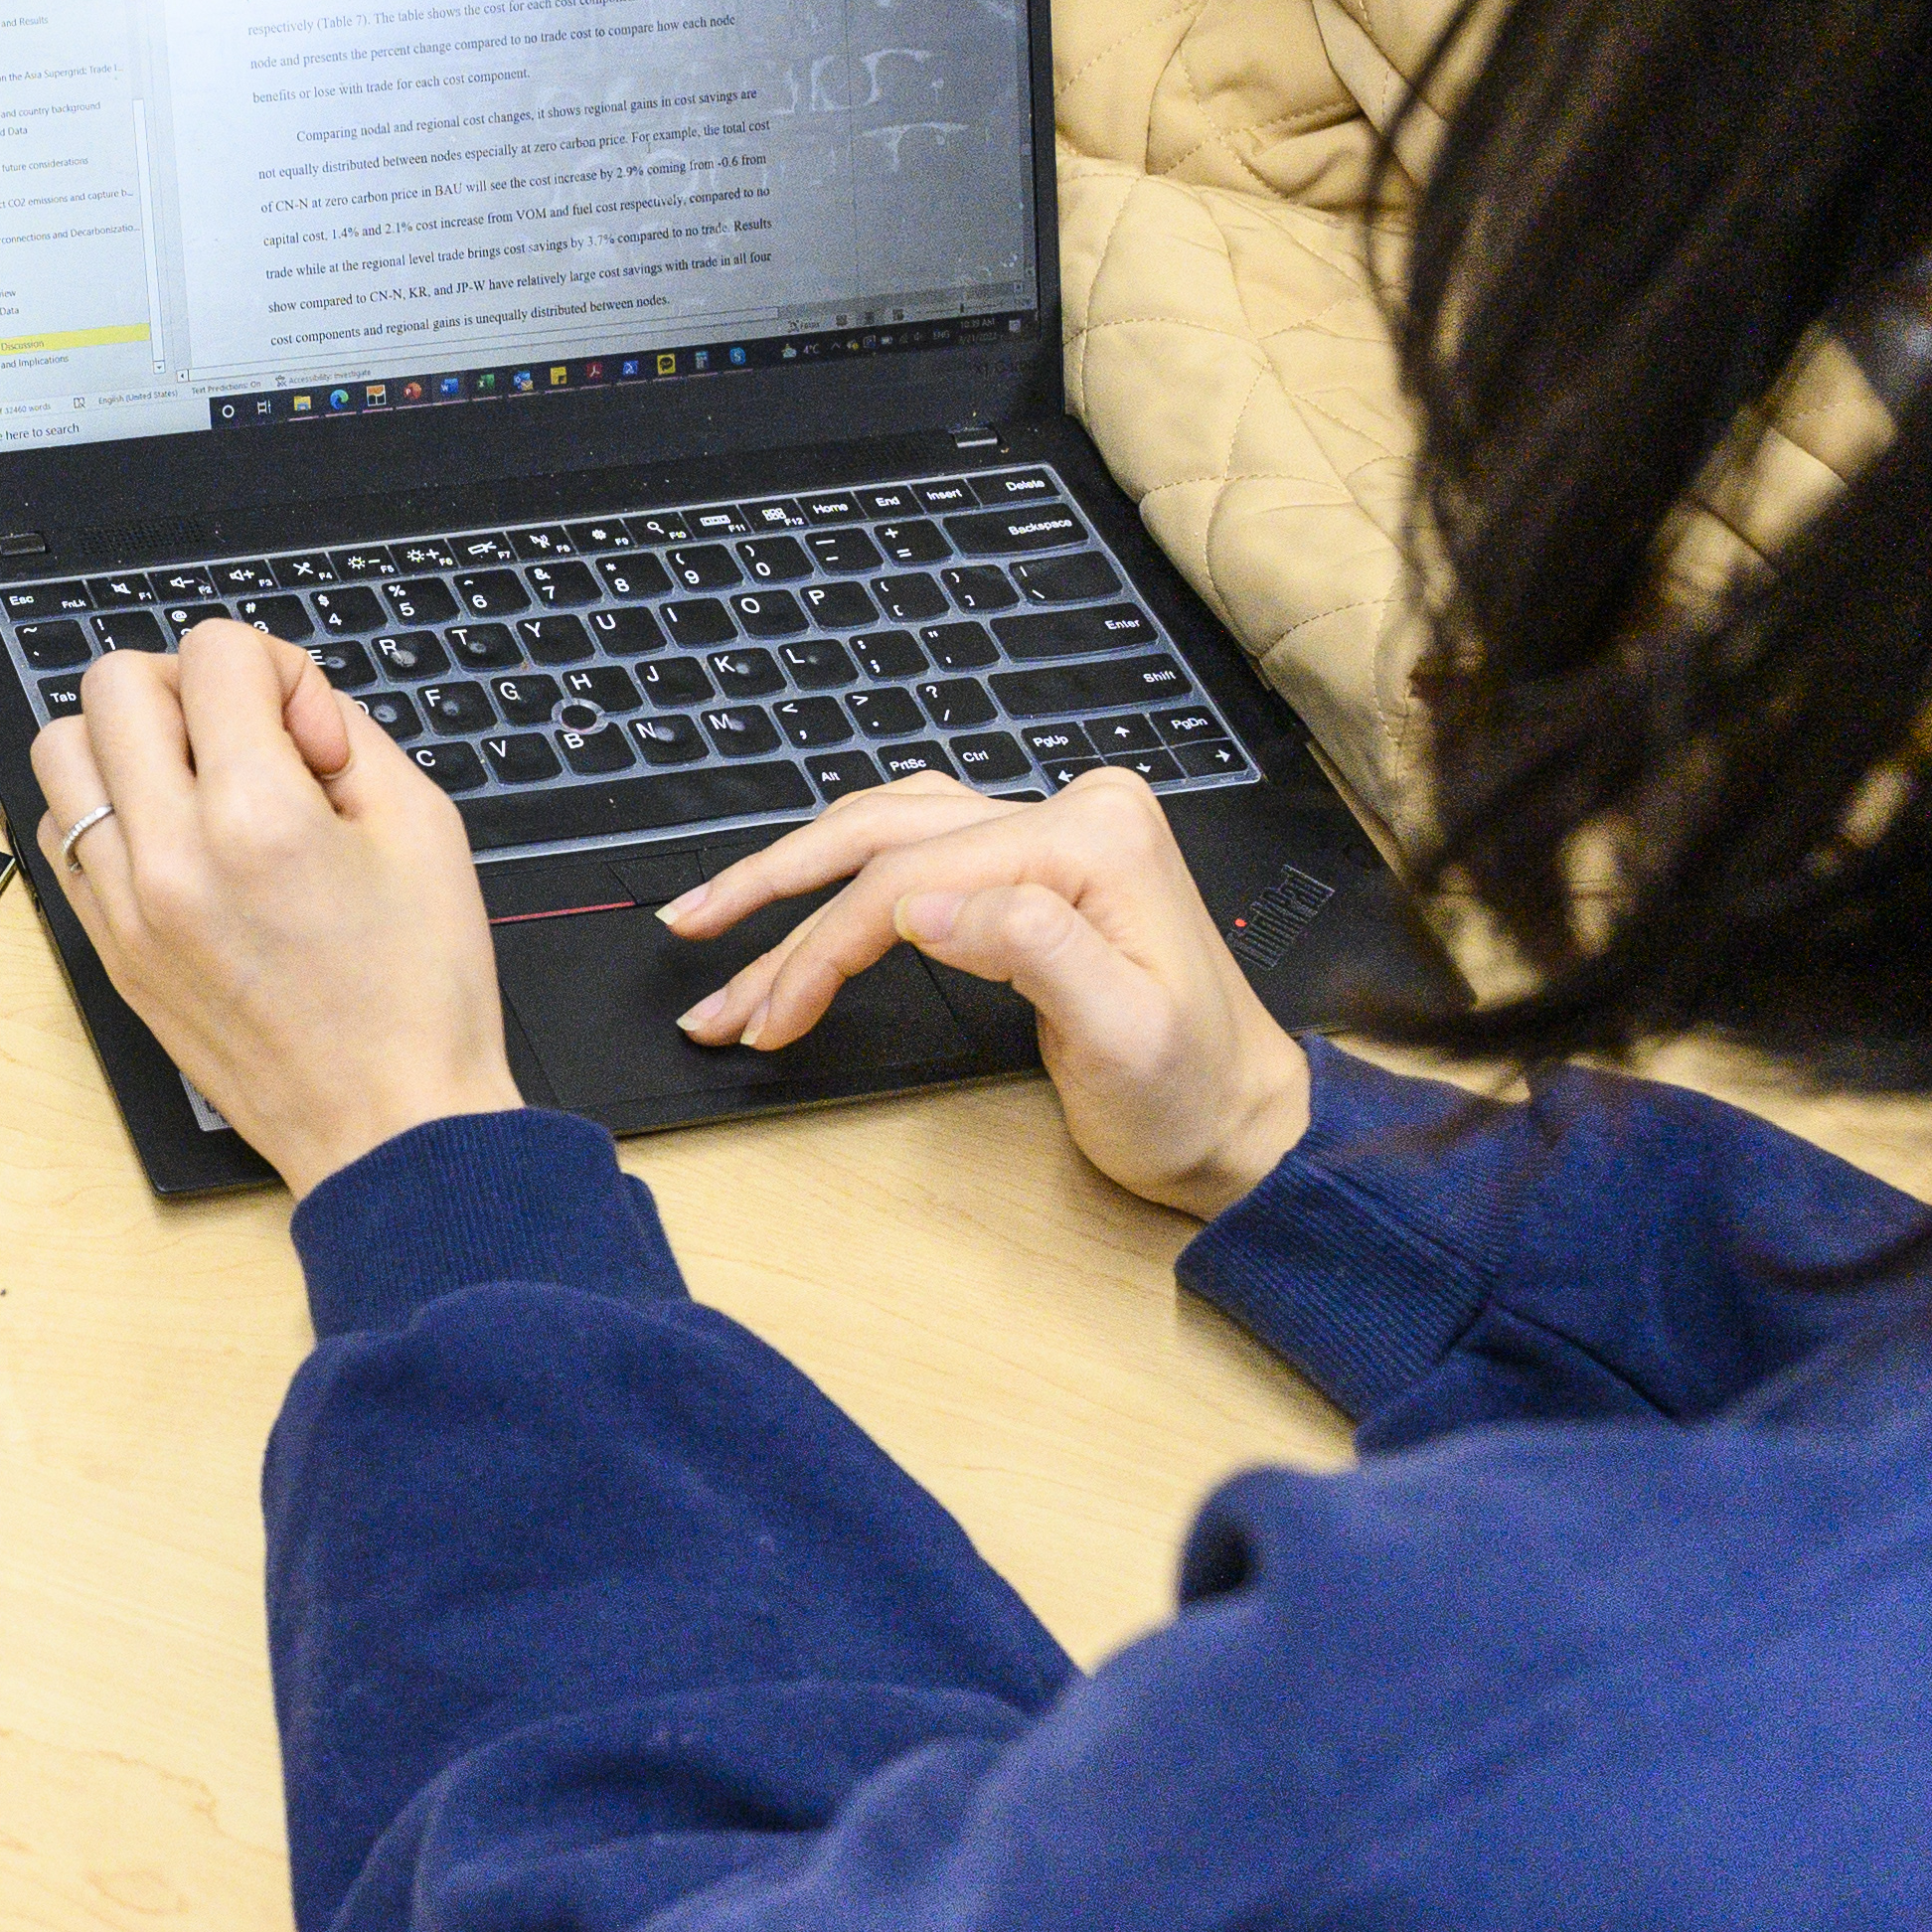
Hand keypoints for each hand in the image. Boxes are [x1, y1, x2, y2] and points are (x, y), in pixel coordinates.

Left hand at [29, 620, 517, 1195]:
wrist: (387, 1126)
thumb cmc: (418, 994)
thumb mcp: (423, 823)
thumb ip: (345, 732)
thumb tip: (284, 703)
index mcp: (255, 819)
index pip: (214, 652)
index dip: (279, 670)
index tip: (312, 736)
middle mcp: (167, 859)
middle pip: (114, 682)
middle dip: (189, 685)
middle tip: (246, 740)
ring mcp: (122, 910)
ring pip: (62, 752)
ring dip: (128, 743)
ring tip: (199, 785)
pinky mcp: (107, 951)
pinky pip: (61, 836)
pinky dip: (107, 812)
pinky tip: (175, 840)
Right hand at [665, 770, 1310, 1217]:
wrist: (1239, 1119)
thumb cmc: (1188, 1094)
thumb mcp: (1122, 1035)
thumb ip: (1032, 949)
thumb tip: (924, 904)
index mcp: (1093, 837)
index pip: (915, 877)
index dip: (823, 947)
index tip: (765, 1022)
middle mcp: (1074, 812)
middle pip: (887, 836)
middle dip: (777, 896)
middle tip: (693, 940)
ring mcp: (1053, 829)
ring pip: (888, 828)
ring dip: (793, 875)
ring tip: (713, 918)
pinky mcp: (1032, 861)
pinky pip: (915, 841)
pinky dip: (842, 874)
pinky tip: (795, 892)